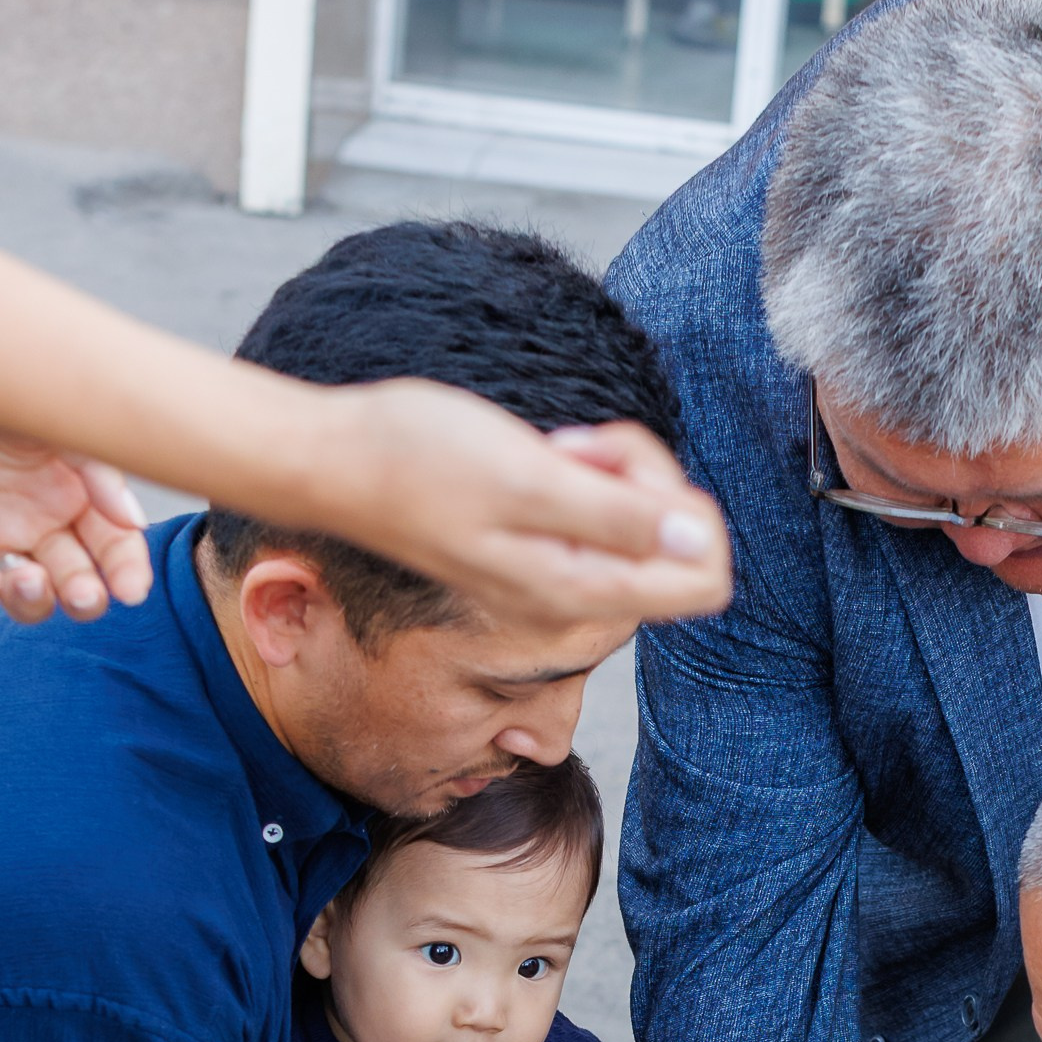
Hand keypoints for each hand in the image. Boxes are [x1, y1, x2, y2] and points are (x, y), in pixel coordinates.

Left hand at [0, 398, 155, 622]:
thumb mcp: (57, 414)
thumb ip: (98, 467)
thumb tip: (133, 522)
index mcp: (74, 488)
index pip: (113, 545)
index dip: (126, 571)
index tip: (130, 591)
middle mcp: (36, 516)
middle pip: (74, 579)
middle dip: (83, 596)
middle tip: (80, 593)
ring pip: (23, 594)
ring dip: (34, 601)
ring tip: (25, 578)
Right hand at [319, 393, 731, 635]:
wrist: (338, 461)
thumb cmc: (417, 463)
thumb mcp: (528, 480)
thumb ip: (618, 519)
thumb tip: (699, 543)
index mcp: (579, 589)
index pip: (703, 578)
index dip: (689, 513)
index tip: (629, 472)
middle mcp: (576, 593)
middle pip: (679, 545)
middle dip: (653, 481)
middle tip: (585, 449)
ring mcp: (558, 570)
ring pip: (642, 521)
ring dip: (617, 469)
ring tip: (556, 447)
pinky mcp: (540, 542)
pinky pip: (600, 511)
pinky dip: (588, 472)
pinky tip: (545, 452)